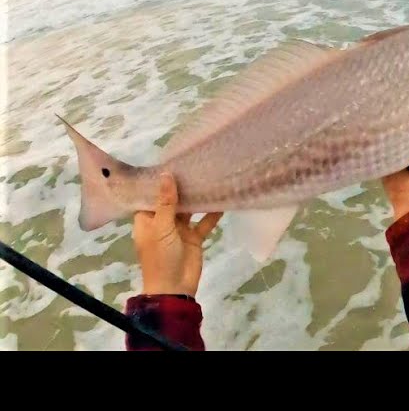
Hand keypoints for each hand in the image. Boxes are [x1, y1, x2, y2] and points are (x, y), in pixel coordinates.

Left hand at [133, 173, 221, 296]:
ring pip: (189, 209)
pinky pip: (204, 222)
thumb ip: (166, 201)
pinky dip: (212, 213)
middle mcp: (162, 222)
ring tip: (208, 177)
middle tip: (193, 163)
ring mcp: (179, 230)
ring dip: (197, 198)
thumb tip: (166, 174)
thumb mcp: (161, 227)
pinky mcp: (194, 238)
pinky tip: (222, 200)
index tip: (169, 161)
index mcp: (146, 219)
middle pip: (171, 200)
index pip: (150, 195)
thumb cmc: (160, 256)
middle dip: (181, 186)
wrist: (174, 288)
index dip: (158, 181)